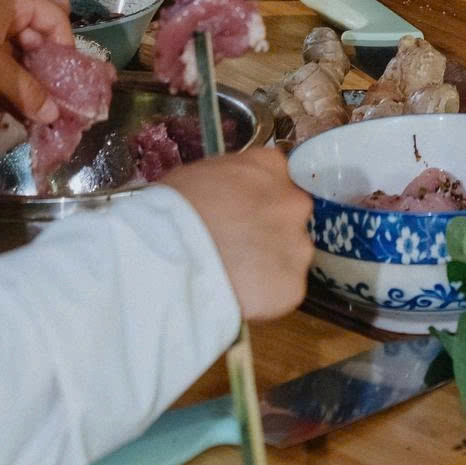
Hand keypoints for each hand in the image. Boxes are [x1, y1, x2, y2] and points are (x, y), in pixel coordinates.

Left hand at [0, 0, 73, 120]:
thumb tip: (53, 113)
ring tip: (33, 109)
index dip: (66, 48)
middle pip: (37, 37)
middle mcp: (4, 6)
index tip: (69, 80)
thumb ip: (26, 88)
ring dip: (26, 80)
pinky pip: (0, 60)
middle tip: (54, 100)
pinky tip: (10, 104)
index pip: (55, 18)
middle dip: (45, 70)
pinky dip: (6, 81)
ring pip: (18, 53)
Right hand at [168, 148, 313, 321]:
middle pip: (289, 219)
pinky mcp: (292, 286)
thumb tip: (232, 197)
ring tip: (234, 277)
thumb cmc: (172, 212)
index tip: (242, 218)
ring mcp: (297, 245)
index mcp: (271, 167)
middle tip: (239, 249)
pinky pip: (283, 292)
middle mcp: (293, 203)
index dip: (258, 203)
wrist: (169, 257)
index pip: (278, 181)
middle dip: (269, 234)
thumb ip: (232, 183)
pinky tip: (238, 296)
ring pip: (290, 257)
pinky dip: (265, 297)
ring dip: (270, 266)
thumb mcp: (202, 175)